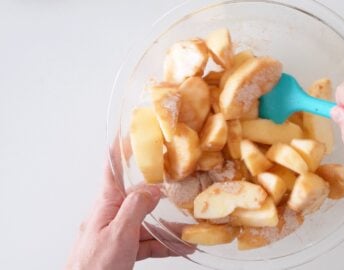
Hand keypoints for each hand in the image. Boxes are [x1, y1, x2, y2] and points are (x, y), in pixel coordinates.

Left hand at [66, 142, 191, 269]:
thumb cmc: (93, 267)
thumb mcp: (118, 234)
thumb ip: (136, 208)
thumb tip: (153, 189)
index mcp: (106, 204)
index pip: (112, 168)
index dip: (121, 148)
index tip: (133, 132)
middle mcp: (113, 214)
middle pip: (139, 197)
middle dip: (160, 191)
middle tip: (179, 180)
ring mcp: (120, 232)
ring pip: (148, 222)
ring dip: (169, 226)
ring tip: (191, 227)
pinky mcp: (125, 249)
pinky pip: (148, 242)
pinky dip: (165, 244)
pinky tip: (183, 246)